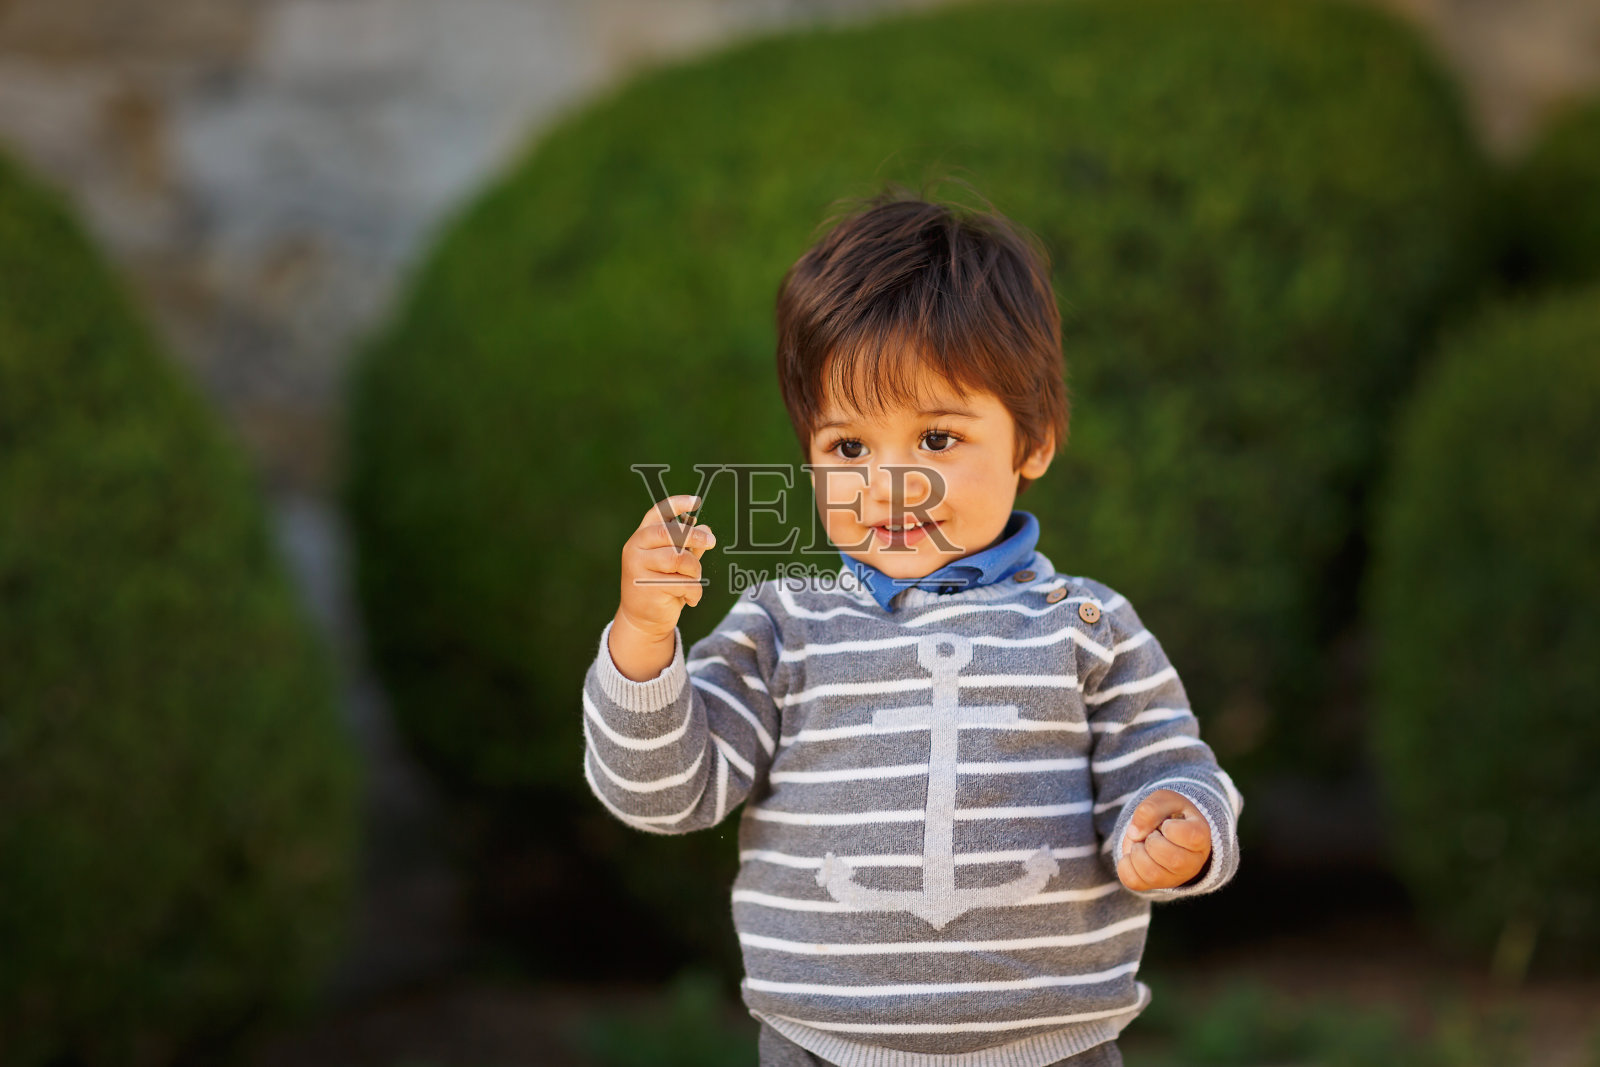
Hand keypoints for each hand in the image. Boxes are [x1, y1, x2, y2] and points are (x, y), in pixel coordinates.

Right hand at [611, 495, 715, 674]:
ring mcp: (638, 568)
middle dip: (696, 537)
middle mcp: (636, 548)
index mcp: (641, 537)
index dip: (676, 504)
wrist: (643, 620)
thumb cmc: (661, 585)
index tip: (696, 500)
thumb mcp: (675, 563)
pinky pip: (684, 583)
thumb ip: (689, 545)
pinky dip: (695, 592)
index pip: (657, 513)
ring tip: (694, 580)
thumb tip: (706, 528)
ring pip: (680, 559)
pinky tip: (691, 600)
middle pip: (671, 534)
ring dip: (695, 570)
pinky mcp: (647, 588)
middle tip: (711, 542)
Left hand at [1116, 789, 1210, 891]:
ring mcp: (1175, 878)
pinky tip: (1133, 854)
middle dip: (1152, 841)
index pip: (1190, 837)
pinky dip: (1125, 864)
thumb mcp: (1164, 800)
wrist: (1167, 831)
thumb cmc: (1170, 814)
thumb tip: (1134, 833)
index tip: (1167, 824)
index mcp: (1201, 836)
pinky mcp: (1154, 885)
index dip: (1171, 828)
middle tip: (1152, 834)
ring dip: (1138, 852)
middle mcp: (1193, 862)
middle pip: (1173, 860)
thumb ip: (1151, 809)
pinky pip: (1134, 881)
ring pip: (1152, 874)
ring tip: (1142, 844)